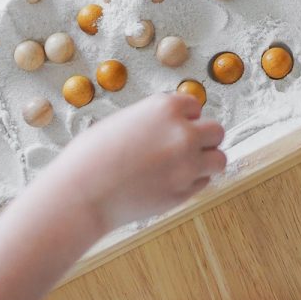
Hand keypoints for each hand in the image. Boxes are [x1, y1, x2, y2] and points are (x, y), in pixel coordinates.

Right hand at [45, 92, 225, 231]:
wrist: (81, 193)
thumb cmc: (91, 156)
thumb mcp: (123, 121)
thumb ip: (154, 121)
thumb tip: (172, 125)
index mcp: (165, 108)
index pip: (195, 106)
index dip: (185, 117)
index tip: (173, 127)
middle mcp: (182, 134)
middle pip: (216, 131)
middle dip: (202, 138)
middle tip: (184, 148)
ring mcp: (187, 165)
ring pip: (218, 159)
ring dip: (206, 161)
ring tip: (184, 166)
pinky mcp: (184, 192)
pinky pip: (203, 182)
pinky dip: (193, 181)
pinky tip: (170, 181)